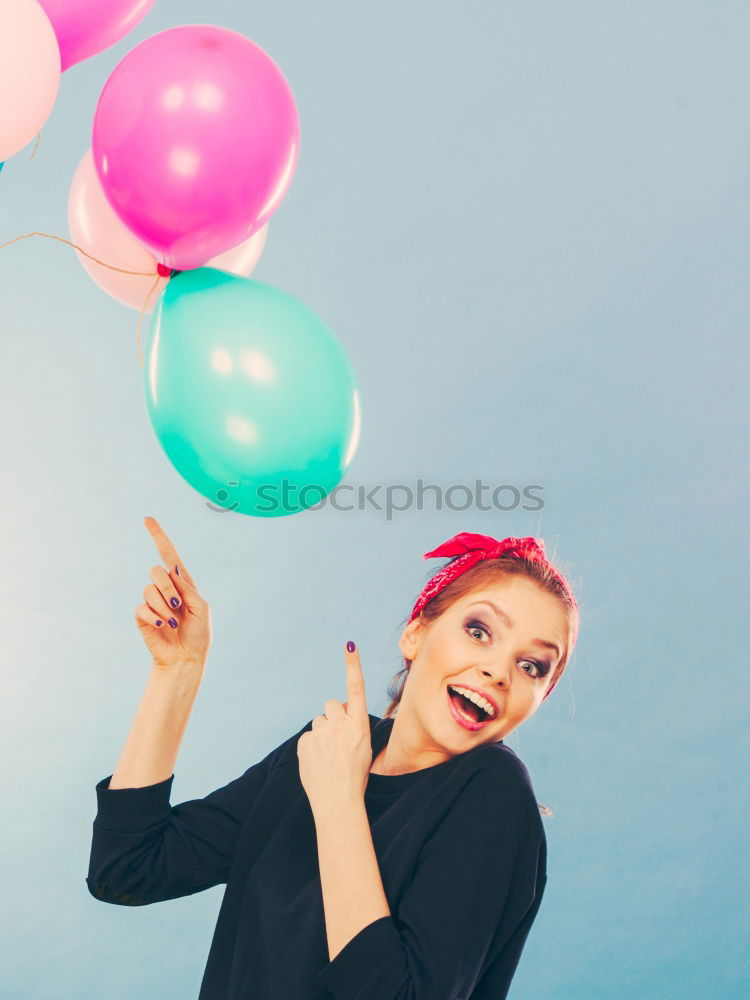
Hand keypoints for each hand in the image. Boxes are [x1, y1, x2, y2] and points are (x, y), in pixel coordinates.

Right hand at [134, 516, 212, 670]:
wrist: (186, 657)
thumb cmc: (198, 633)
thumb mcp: (201, 607)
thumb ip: (187, 588)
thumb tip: (171, 572)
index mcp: (183, 583)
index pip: (169, 555)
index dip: (159, 536)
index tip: (148, 519)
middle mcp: (166, 589)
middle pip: (157, 571)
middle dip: (168, 588)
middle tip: (178, 606)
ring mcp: (152, 601)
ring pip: (149, 589)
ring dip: (163, 606)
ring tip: (172, 621)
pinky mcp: (142, 616)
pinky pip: (142, 607)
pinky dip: (154, 616)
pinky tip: (162, 625)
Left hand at [297, 642, 371, 814]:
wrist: (338, 802)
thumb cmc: (354, 776)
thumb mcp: (363, 746)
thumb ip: (350, 725)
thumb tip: (336, 709)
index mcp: (360, 725)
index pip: (356, 688)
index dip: (353, 665)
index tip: (349, 645)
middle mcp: (341, 725)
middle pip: (331, 705)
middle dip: (332, 716)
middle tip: (338, 740)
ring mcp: (321, 733)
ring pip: (318, 721)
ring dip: (322, 733)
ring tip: (329, 757)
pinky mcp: (304, 743)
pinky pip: (307, 737)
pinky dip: (311, 747)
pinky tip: (318, 762)